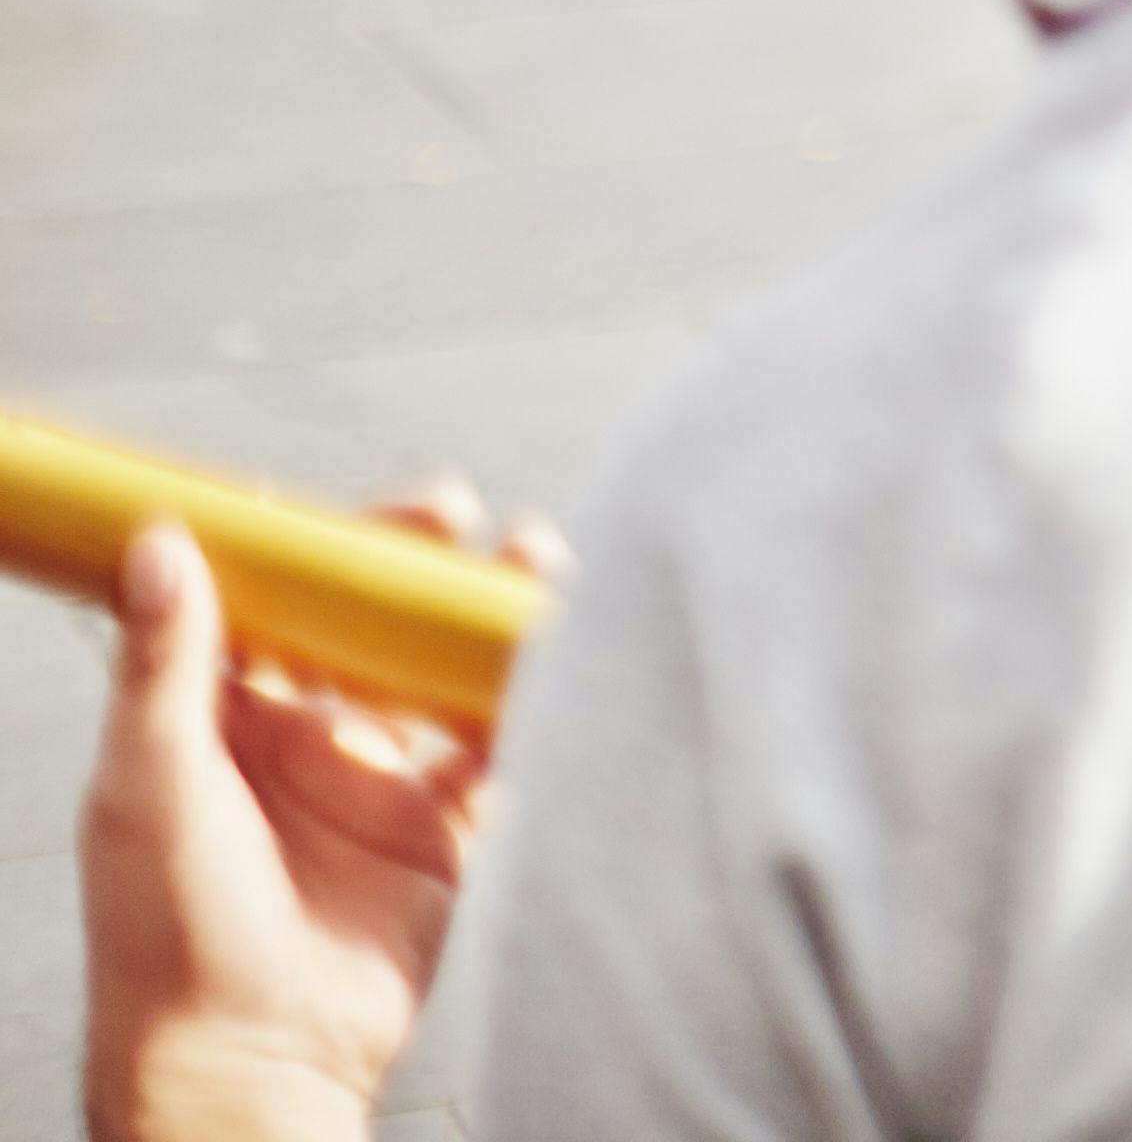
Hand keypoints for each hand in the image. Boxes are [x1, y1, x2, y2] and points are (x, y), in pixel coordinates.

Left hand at [83, 524, 487, 1141]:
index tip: (324, 498)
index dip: (294, 547)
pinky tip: (552, 657)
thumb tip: (158, 541)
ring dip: (479, 612)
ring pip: (438, 669)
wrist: (251, 1060)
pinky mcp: (442, 833)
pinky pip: (500, 746)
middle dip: (407, 561)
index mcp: (217, 727)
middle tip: (445, 519)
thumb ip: (166, 665)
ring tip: (528, 562)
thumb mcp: (151, 785)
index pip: (259, 606)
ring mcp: (375, 785)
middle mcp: (300, 744)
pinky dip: (533, 696)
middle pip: (362, 621)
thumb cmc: (168, 938)